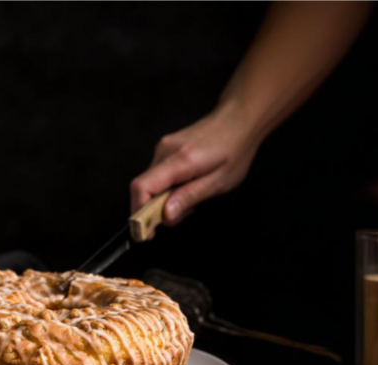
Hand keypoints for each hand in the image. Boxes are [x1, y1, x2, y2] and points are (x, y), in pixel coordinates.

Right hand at [130, 101, 262, 230]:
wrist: (238, 120)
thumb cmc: (235, 149)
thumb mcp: (219, 182)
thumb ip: (189, 197)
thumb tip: (166, 214)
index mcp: (180, 160)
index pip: (142, 187)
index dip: (138, 212)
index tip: (146, 231)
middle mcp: (165, 151)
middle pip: (144, 188)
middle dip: (156, 210)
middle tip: (183, 214)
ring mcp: (163, 148)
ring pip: (150, 184)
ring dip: (164, 199)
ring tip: (191, 196)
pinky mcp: (165, 148)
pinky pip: (157, 176)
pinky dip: (167, 188)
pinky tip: (187, 186)